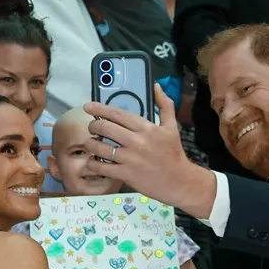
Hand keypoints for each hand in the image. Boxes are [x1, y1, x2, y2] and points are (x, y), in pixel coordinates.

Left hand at [83, 84, 213, 217]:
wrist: (179, 181)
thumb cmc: (173, 153)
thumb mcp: (172, 127)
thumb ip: (165, 105)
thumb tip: (157, 86)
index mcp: (146, 128)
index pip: (118, 114)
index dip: (100, 109)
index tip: (88, 106)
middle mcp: (136, 141)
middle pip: (105, 128)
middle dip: (93, 126)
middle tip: (92, 128)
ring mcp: (130, 158)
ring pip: (100, 147)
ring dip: (90, 144)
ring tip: (91, 144)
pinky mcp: (126, 174)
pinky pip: (102, 167)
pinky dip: (93, 163)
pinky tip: (93, 161)